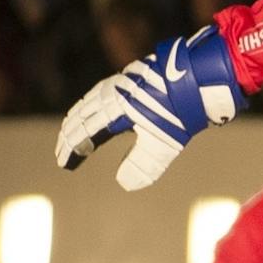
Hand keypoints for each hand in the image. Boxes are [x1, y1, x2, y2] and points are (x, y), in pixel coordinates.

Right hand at [56, 25, 246, 189]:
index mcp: (113, 112)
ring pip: (88, 103)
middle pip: (80, 117)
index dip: (71, 151)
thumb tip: (124, 185)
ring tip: (71, 133)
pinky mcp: (130, 78)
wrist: (199, 79)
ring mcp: (120, 84)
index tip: (65, 165)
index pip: (83, 134)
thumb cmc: (181, 113)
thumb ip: (142, 165)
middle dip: (69, 137)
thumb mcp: (163, 145)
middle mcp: (111, 95)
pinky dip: (89, 106)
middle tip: (63, 154)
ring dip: (77, 120)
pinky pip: (99, 93)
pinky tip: (96, 110)